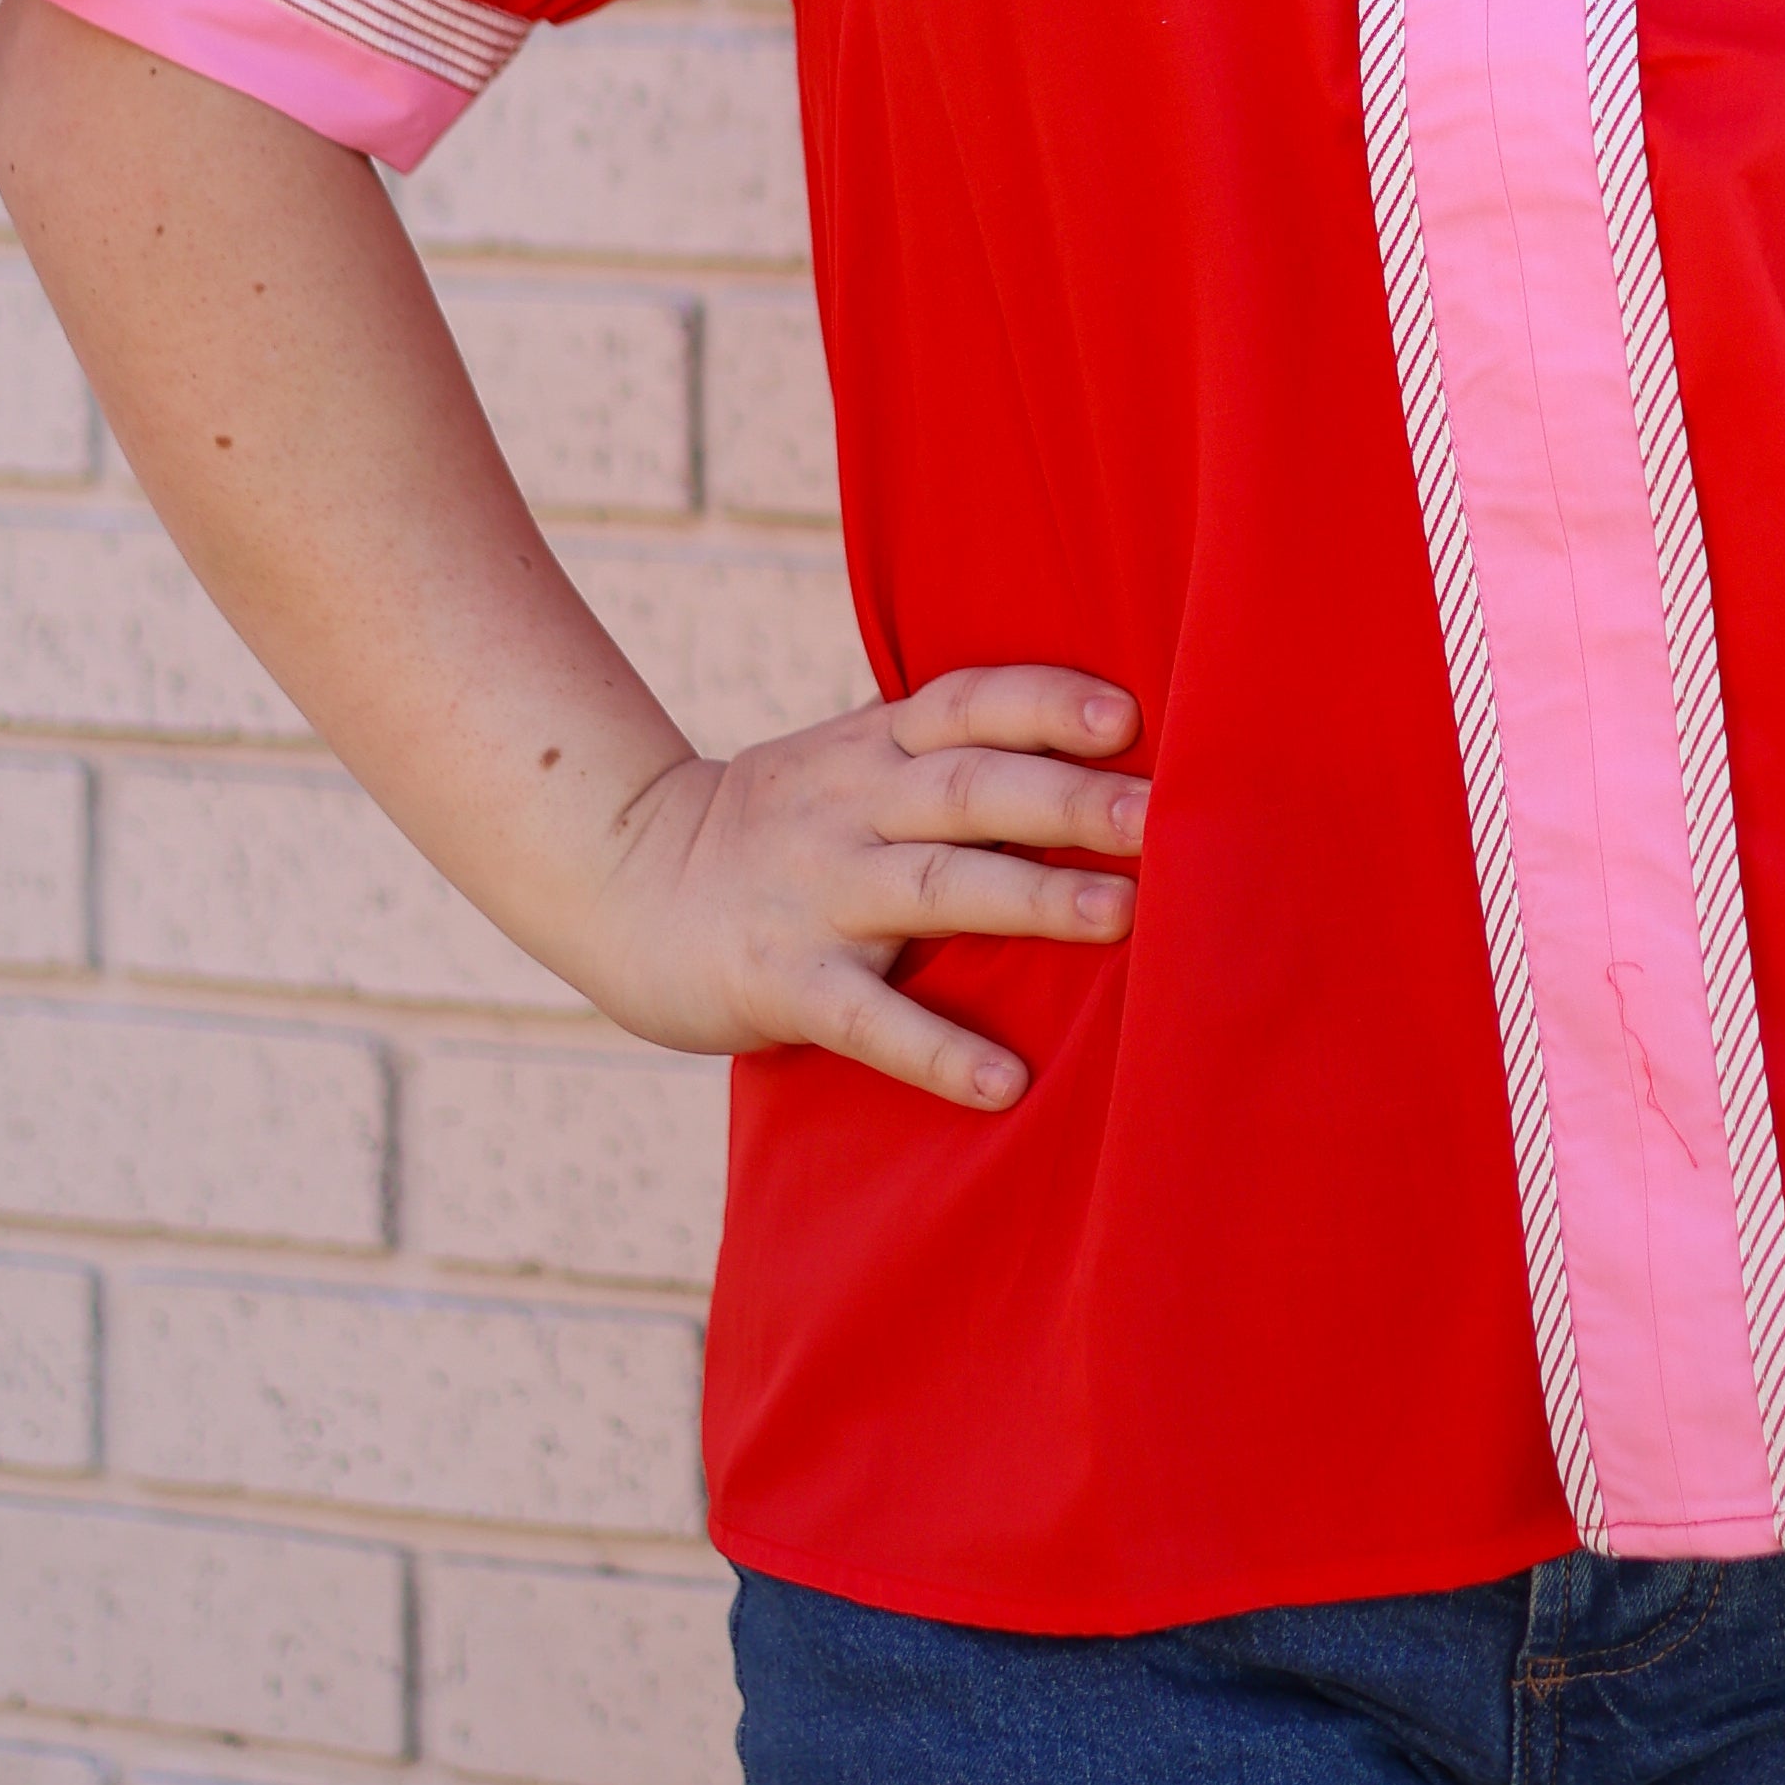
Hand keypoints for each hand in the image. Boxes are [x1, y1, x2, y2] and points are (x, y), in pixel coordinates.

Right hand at [580, 659, 1146, 1111]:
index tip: (1129, 715)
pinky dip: (936, 1048)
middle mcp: (851, 807)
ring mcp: (815, 893)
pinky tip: (1004, 1082)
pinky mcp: (780, 980)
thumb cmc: (779, 827)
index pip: (968, 704)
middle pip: (972, 790)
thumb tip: (1104, 751)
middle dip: (1071, 801)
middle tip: (1164, 818)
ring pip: (934, 887)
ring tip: (1123, 916)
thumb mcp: (850, 762)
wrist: (619, 877)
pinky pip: (866, 1017)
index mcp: (875, 747)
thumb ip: (949, 755)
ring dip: (1031, 899)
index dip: (1045, 703)